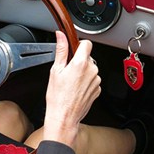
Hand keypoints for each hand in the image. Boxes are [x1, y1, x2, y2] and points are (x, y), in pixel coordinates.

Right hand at [42, 31, 99, 146]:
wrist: (64, 117)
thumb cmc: (58, 97)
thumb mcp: (55, 70)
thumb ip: (61, 50)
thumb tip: (61, 35)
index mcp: (80, 63)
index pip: (87, 43)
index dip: (79, 45)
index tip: (73, 51)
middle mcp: (92, 70)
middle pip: (87, 57)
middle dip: (78, 61)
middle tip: (67, 72)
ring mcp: (96, 80)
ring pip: (90, 69)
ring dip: (83, 72)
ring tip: (71, 83)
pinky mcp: (98, 89)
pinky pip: (93, 80)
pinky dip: (86, 82)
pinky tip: (77, 89)